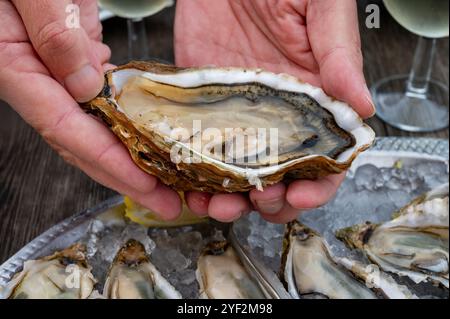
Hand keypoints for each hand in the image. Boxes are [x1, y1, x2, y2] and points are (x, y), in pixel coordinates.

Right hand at [0, 0, 182, 219]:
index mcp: (16, 67)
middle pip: (82, 144)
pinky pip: (99, 105)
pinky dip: (124, 125)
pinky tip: (146, 139)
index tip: (144, 183)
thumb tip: (84, 86)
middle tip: (164, 202)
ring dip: (128, 158)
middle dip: (124, 178)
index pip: (66, 129)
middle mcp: (35, 81)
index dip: (108, 161)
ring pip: (92, 129)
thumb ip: (55, 36)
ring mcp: (55, 76)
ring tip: (163, 181)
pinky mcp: (73, 65)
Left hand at [175, 0, 374, 222]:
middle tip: (257, 202)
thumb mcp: (318, 7)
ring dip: (230, 197)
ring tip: (217, 203)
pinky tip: (188, 184)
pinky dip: (193, 174)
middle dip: (270, 200)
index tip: (300, 196)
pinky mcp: (201, 106)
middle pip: (280, 176)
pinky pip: (198, 149)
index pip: (324, 157)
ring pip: (236, 173)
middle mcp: (275, 115)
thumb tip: (362, 106)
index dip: (317, 185)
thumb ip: (338, 53)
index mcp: (312, 98)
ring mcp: (236, 115)